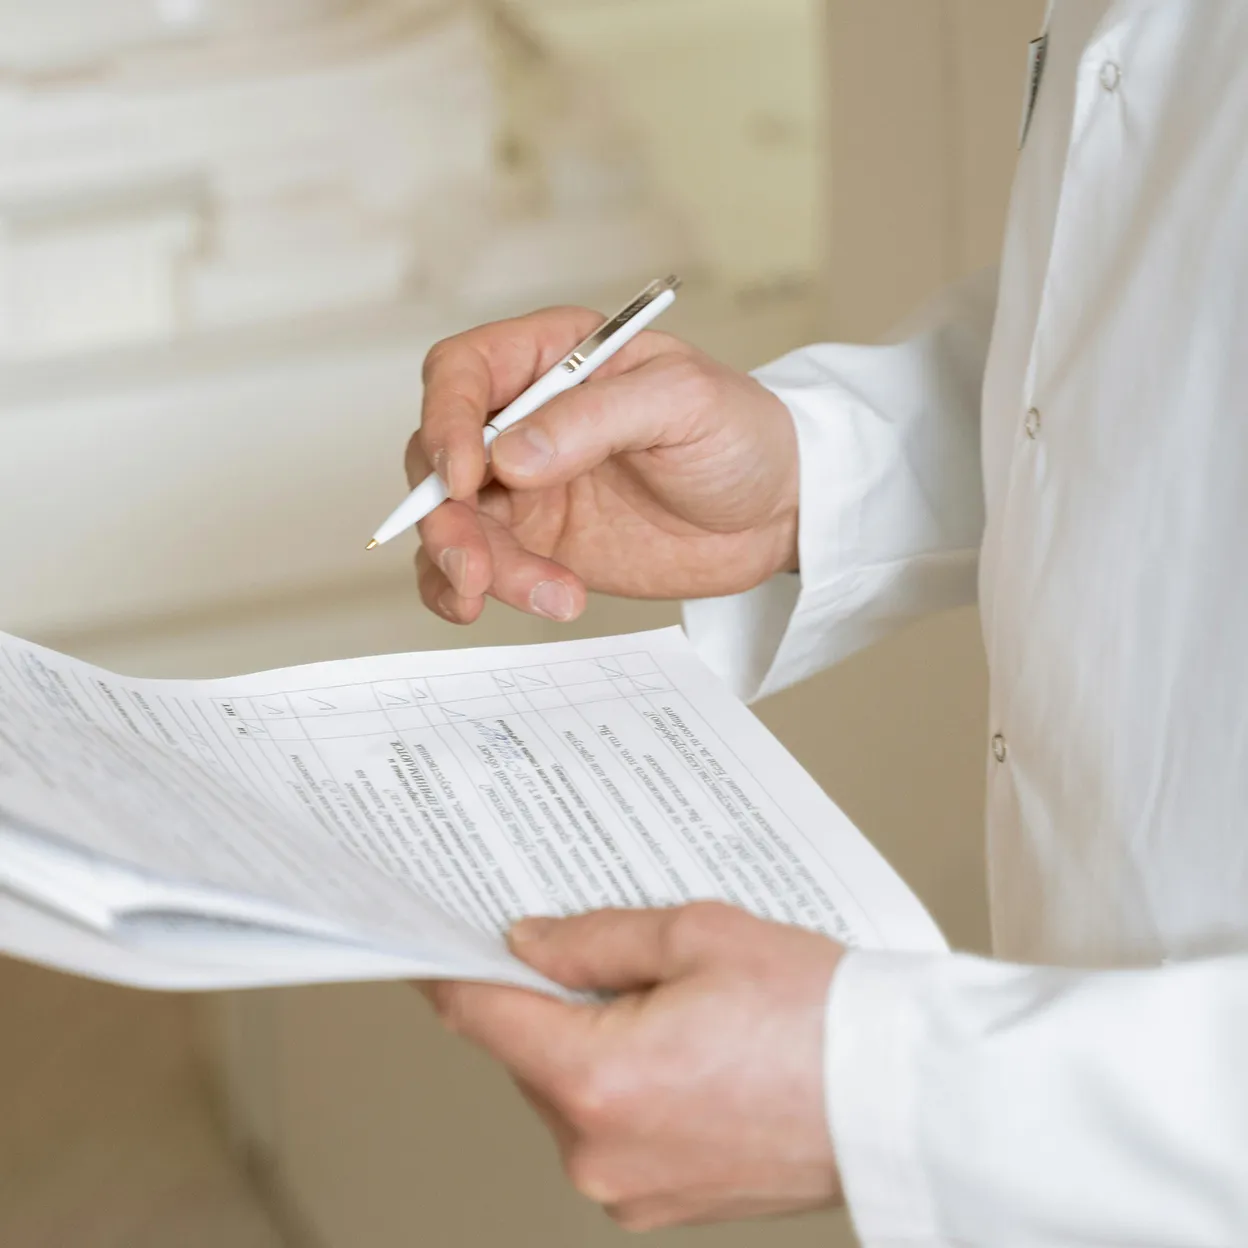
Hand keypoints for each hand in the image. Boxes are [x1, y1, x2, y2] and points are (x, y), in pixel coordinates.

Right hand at [408, 307, 798, 623]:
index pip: (461, 373)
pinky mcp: (538, 545)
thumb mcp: (683, 402)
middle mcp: (523, 420)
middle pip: (436, 457)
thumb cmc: (740, 433)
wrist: (778, 511)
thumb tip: (512, 456)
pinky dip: (467, 591)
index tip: (466, 477)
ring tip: (542, 595)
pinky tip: (499, 606)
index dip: (446, 421)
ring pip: (453, 522)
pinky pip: (477, 566)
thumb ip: (596, 418)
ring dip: (470, 565)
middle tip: (479, 565)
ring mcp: (525, 487)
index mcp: (552, 360)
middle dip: (447, 516)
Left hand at [423, 903, 844, 1230]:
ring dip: (593, 1042)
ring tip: (676, 1003)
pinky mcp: (662, 1204)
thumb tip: (527, 945)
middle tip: (608, 948)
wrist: (901, 1095)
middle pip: (528, 1053)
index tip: (426, 943)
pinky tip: (689, 1049)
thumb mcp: (697, 935)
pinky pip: (612, 1130)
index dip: (449, 970)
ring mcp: (630, 1189)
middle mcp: (599, 1152)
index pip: (481, 1015)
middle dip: (551, 998)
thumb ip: (592, 939)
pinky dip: (626, 1084)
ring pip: (570, 1092)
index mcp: (596, 1080)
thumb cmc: (818, 1013)